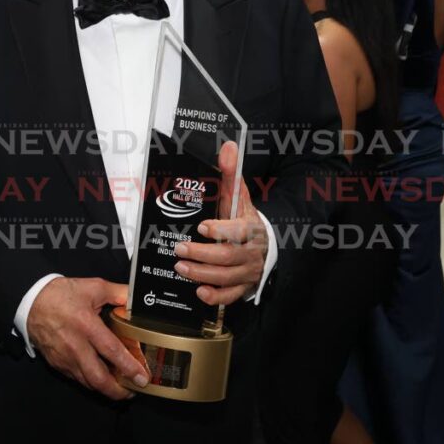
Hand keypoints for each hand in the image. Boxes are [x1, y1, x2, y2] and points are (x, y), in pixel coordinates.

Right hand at [27, 277, 148, 400]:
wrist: (31, 302)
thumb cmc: (60, 295)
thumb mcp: (94, 287)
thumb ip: (119, 293)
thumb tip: (136, 300)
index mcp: (86, 325)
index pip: (112, 351)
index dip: (129, 367)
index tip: (141, 376)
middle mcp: (75, 346)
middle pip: (98, 379)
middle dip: (118, 391)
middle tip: (132, 390)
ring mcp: (64, 358)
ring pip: (87, 383)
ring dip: (105, 388)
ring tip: (120, 386)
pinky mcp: (57, 363)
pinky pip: (76, 378)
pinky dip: (90, 381)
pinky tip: (100, 377)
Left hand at [173, 141, 267, 305]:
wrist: (263, 244)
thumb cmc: (244, 219)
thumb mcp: (239, 197)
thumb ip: (231, 174)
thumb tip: (228, 147)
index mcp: (250, 227)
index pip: (239, 231)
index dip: (220, 231)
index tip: (201, 227)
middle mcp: (251, 251)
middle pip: (228, 257)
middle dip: (201, 254)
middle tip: (180, 249)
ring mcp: (247, 271)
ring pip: (226, 277)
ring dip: (202, 274)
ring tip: (181, 268)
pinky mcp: (243, 286)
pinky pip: (231, 296)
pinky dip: (216, 296)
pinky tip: (199, 292)